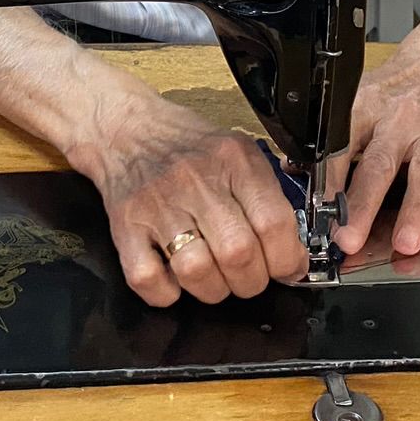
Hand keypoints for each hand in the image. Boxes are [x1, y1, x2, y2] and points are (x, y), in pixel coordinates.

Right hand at [71, 88, 307, 306]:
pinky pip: (147, 280)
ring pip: (196, 272)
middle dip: (252, 281)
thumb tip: (294, 251)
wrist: (126, 128)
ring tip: (215, 278)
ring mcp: (156, 204)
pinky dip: (166, 292)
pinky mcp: (125, 226)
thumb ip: (267, 195)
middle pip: (238, 254)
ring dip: (213, 290)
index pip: (274, 223)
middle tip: (249, 276)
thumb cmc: (187, 146)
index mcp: (232, 159)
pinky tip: (175, 278)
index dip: (288, 259)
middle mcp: (195, 180)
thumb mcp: (237, 151)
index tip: (289, 268)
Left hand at [328, 25, 419, 257]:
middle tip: (350, 240)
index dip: (329, 182)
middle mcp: (400, 120)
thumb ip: (329, 139)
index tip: (319, 214)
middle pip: (381, 164)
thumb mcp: (355, 100)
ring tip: (406, 245)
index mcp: (365, 109)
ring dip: (416, 211)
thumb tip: (292, 171)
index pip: (342, 147)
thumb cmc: (393, 89)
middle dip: (365, 205)